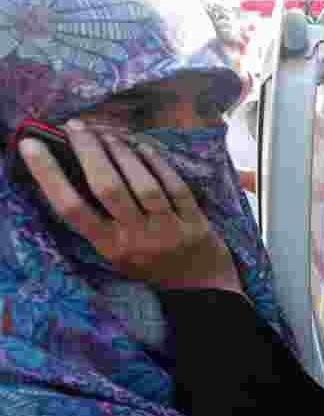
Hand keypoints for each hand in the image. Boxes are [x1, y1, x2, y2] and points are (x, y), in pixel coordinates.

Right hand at [18, 119, 242, 294]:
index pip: (72, 209)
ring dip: (122, 152)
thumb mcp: (117, 251)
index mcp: (110, 247)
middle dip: (88, 151)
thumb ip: (100, 220)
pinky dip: (158, 163)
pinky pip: (175, 186)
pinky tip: (143, 146)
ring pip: (142, 184)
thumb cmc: (151, 264)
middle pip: (107, 188)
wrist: (201, 289)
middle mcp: (136, 239)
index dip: (49, 175)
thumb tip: (76, 168)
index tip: (31, 145)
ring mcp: (168, 230)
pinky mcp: (195, 223)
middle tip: (74, 126)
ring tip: (107, 133)